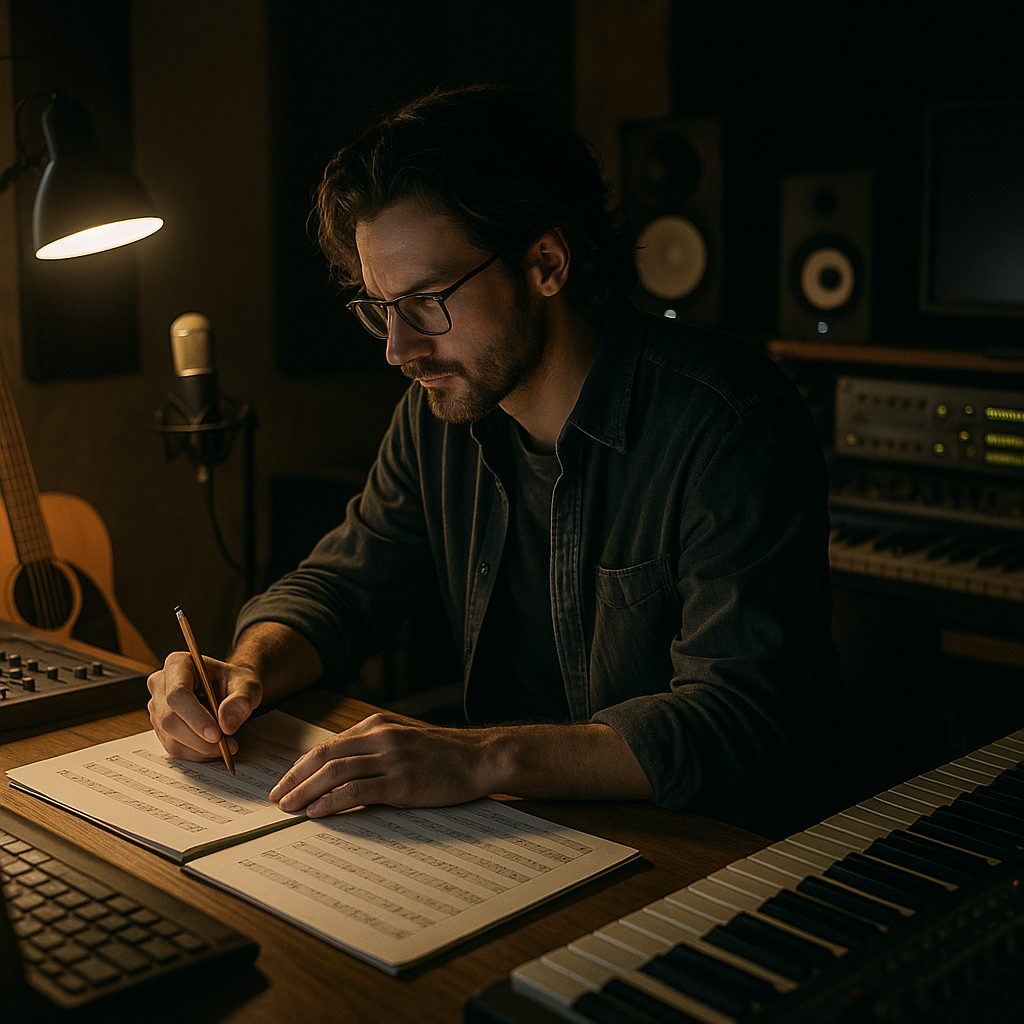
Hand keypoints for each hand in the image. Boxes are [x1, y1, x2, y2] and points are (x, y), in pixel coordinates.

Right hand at [147, 651, 261, 760]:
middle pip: (169, 719)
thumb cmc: (234, 682)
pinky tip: (213, 749)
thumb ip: (241, 700)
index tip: (217, 734)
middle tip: (226, 745)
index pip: (177, 694)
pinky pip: (173, 747)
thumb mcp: (247, 685)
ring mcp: (157, 707)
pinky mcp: (160, 726)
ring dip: (199, 748)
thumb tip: (226, 724)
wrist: (229, 688)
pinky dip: (195, 753)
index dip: (195, 717)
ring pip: (170, 737)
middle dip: (199, 738)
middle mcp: (161, 684)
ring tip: (226, 746)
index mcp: (178, 664)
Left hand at [269, 712, 497, 815]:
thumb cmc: (444, 755)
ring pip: (335, 772)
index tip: (285, 782)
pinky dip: (331, 802)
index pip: (329, 745)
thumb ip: (376, 749)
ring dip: (306, 791)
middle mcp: (381, 737)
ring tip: (289, 808)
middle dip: (295, 778)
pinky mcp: (402, 781)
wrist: (481, 758)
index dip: (302, 765)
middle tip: (277, 797)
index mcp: (378, 725)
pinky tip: (317, 813)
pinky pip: (357, 791)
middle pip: (325, 756)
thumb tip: (341, 771)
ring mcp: (392, 758)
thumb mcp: (405, 740)